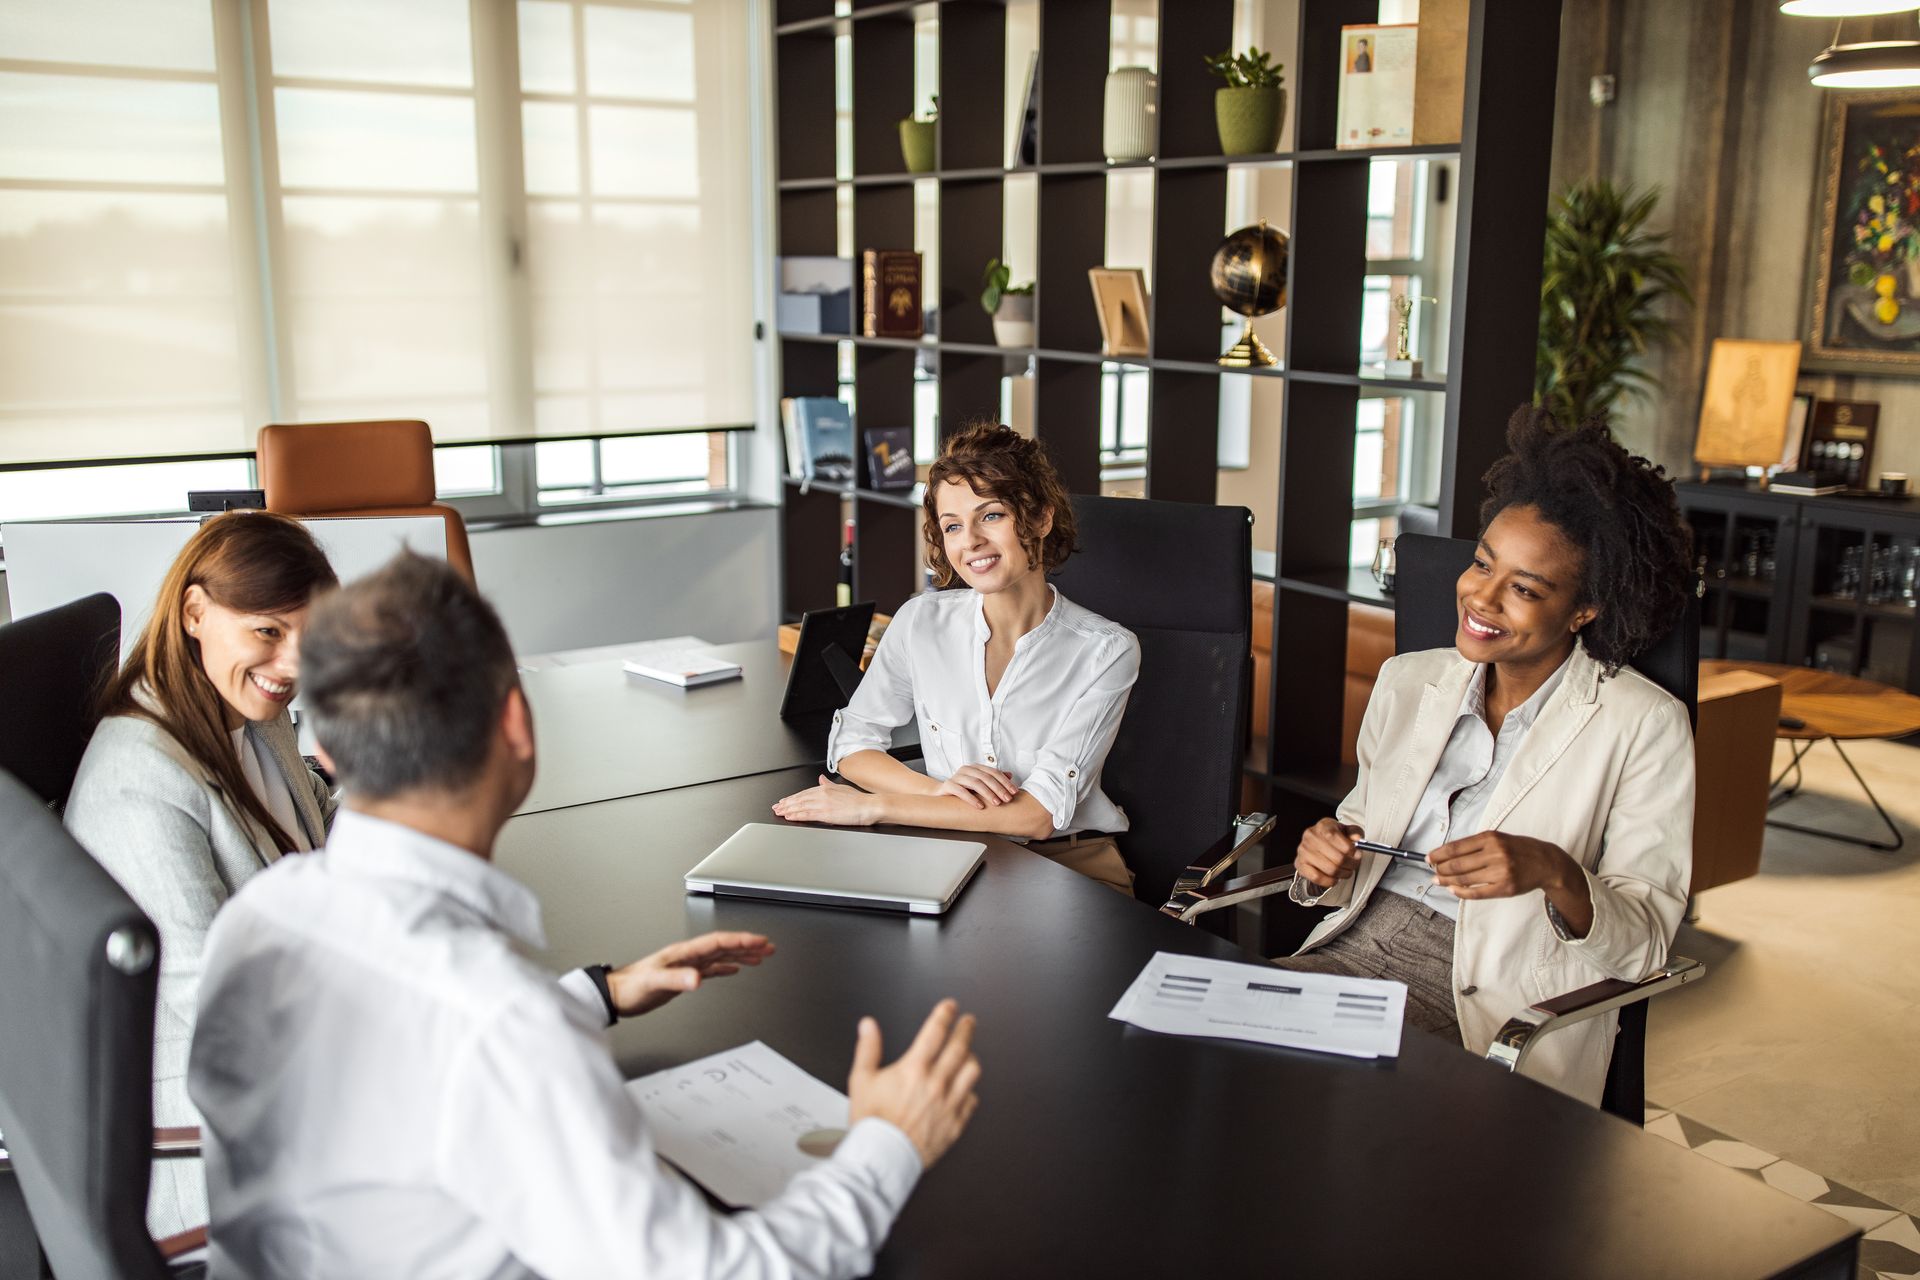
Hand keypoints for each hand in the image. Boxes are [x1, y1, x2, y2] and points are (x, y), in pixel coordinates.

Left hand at [606, 931, 774, 1015]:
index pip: (717, 942)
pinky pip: (711, 968)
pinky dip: (726, 967)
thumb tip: (697, 979)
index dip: (740, 940)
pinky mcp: (684, 976)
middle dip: (747, 945)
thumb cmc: (631, 986)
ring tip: (760, 955)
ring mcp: (687, 965)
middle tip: (768, 946)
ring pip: (721, 956)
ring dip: (741, 954)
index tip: (759, 941)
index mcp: (683, 953)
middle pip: (724, 946)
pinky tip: (734, 969)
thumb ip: (676, 980)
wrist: (616, 994)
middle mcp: (688, 956)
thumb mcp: (654, 982)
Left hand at [772, 775, 882, 825]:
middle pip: (799, 799)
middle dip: (786, 803)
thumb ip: (829, 784)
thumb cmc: (859, 799)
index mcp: (825, 788)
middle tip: (777, 807)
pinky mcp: (825, 813)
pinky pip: (807, 814)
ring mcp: (823, 804)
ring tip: (779, 812)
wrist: (868, 806)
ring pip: (800, 806)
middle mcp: (822, 794)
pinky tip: (789, 816)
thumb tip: (821, 779)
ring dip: (788, 809)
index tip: (785, 801)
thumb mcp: (842, 788)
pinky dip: (796, 815)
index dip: (793, 797)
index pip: (804, 793)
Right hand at [847, 998, 980, 1168]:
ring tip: (969, 1053)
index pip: (935, 1032)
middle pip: (960, 1047)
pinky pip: (971, 1102)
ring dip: (971, 1058)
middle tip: (968, 1021)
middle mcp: (936, 1084)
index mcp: (914, 1069)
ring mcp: (948, 1104)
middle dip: (966, 1029)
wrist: (881, 1157)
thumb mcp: (861, 1080)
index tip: (949, 1007)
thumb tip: (868, 1026)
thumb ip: (868, 1048)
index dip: (945, 1014)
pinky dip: (970, 1092)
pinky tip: (965, 1090)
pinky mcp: (955, 1124)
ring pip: (972, 1072)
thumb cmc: (871, 1122)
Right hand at [931, 764, 1016, 808]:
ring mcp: (956, 776)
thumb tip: (1010, 775)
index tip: (1014, 792)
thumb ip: (993, 779)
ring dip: (988, 793)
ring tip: (997, 803)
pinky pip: (961, 791)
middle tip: (1008, 799)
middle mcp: (966, 769)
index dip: (1005, 782)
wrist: (940, 793)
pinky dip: (971, 799)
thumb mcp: (980, 784)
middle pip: (986, 777)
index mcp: (976, 768)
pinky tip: (980, 806)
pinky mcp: (948, 785)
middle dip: (999, 788)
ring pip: (975, 782)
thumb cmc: (963, 789)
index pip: (993, 772)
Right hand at [1295, 819, 1363, 887]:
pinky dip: (1330, 880)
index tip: (1357, 854)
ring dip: (1343, 873)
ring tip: (1346, 871)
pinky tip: (1334, 877)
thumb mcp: (1347, 831)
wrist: (1318, 844)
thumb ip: (1355, 832)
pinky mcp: (1300, 864)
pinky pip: (1317, 877)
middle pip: (1337, 857)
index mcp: (1323, 826)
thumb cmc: (1333, 838)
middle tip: (1354, 864)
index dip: (1349, 849)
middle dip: (1351, 864)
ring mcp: (1303, 851)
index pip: (1334, 837)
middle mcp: (1310, 837)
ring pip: (1330, 869)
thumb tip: (1357, 838)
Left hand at [1427, 830, 1571, 900]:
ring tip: (1438, 881)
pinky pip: (1477, 893)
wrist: (1546, 862)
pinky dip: (1462, 892)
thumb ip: (1475, 845)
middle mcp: (1495, 853)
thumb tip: (1447, 854)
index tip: (1429, 858)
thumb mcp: (1498, 838)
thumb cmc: (1518, 849)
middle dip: (1441, 869)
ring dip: (1447, 881)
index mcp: (1491, 838)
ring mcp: (1501, 872)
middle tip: (1432, 871)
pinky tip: (1453, 890)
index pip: (1456, 847)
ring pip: (1465, 879)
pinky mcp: (1505, 888)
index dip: (1439, 854)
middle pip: (1458, 864)